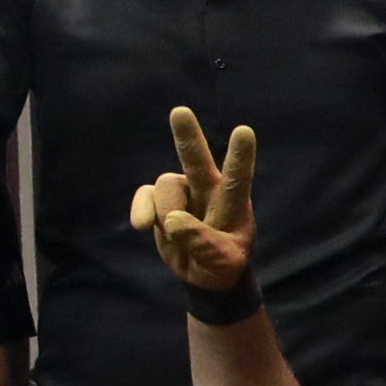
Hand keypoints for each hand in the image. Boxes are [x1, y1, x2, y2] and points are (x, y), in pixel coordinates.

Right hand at [130, 108, 260, 291]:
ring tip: (177, 237)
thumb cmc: (223, 264)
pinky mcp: (158, 201)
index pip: (238, 177)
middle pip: (196, 160)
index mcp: (233, 202)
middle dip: (187, 136)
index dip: (240, 155)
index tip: (244, 131)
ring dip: (165, 214)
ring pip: (165, 188)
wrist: (204, 273)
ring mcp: (182, 193)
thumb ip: (203, 243)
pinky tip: (141, 226)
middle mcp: (208, 190)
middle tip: (180, 111)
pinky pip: (145, 196)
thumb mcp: (223, 263)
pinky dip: (141, 211)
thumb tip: (172, 220)